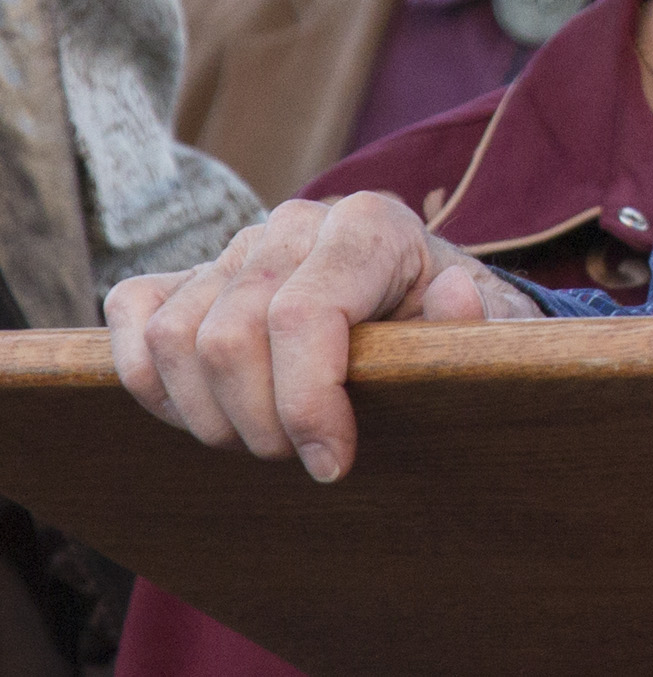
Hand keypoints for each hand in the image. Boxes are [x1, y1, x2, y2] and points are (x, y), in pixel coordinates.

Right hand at [105, 193, 542, 481]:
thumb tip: (451, 296)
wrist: (414, 305)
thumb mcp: (482, 337)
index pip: (302, 316)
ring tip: (264, 440)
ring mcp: (236, 245)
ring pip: (175, 339)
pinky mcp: (189, 271)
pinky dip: (152, 382)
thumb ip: (469, 328)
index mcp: (371, 225)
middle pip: (229, 337)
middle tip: (299, 458)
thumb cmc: (444, 333)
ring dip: (209, 416)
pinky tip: (208, 412)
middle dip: (259, 424)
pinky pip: (133, 317)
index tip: (332, 463)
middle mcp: (296, 223)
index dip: (305, 404)